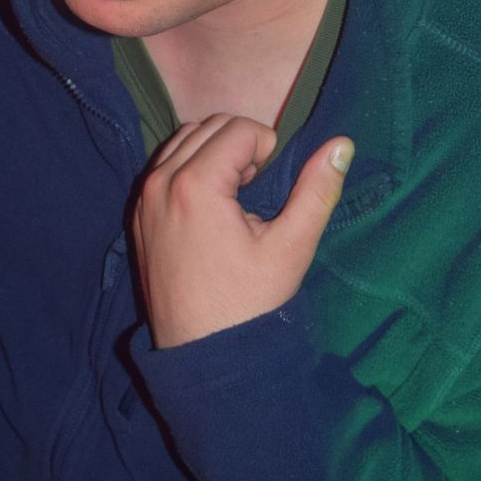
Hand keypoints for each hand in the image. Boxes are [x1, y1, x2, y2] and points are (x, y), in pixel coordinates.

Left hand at [132, 115, 351, 346]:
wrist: (203, 354)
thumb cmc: (249, 304)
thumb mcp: (291, 247)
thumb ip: (317, 190)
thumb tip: (342, 144)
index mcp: (195, 185)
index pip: (239, 128)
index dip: (267, 148)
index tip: (274, 184)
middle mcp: (160, 183)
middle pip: (208, 126)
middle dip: (241, 145)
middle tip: (259, 189)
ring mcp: (143, 200)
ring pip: (182, 141)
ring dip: (214, 153)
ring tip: (237, 196)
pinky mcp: (138, 217)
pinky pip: (163, 167)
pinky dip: (190, 169)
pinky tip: (212, 207)